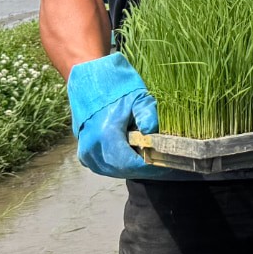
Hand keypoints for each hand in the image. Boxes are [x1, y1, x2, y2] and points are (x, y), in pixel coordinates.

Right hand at [66, 53, 158, 178]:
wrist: (89, 82)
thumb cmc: (116, 89)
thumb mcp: (137, 98)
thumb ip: (148, 115)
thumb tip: (154, 133)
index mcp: (104, 136)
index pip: (131, 164)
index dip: (151, 168)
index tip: (169, 166)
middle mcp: (92, 148)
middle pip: (123, 170)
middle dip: (144, 169)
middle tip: (164, 165)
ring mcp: (85, 153)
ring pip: (113, 171)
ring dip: (132, 169)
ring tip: (151, 161)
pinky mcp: (84, 155)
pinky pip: (105, 168)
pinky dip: (120, 166)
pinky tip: (133, 157)